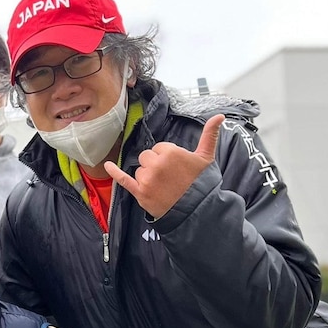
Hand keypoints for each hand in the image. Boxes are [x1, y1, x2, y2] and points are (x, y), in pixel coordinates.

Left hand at [103, 114, 223, 219]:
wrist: (197, 211)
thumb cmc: (201, 184)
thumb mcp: (206, 157)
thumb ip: (210, 134)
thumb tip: (220, 115)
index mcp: (170, 152)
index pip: (159, 148)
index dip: (167, 158)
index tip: (176, 168)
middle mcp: (156, 164)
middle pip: (147, 157)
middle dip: (155, 166)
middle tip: (170, 178)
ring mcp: (147, 179)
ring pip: (140, 170)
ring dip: (148, 176)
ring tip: (163, 187)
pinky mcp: (140, 193)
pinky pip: (124, 180)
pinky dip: (115, 173)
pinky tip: (107, 166)